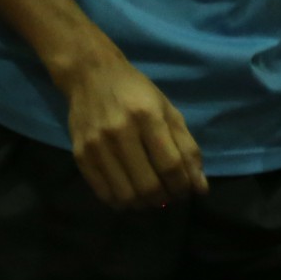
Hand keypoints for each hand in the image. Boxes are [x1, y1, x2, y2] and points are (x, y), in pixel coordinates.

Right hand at [57, 50, 206, 210]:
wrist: (90, 74)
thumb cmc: (135, 91)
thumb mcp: (167, 110)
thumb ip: (187, 148)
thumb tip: (200, 188)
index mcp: (147, 116)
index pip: (170, 165)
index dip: (182, 186)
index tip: (186, 190)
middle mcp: (120, 131)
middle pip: (148, 186)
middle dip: (165, 198)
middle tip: (168, 195)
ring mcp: (97, 145)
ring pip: (126, 195)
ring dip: (144, 204)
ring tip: (150, 196)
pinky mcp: (80, 155)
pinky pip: (103, 194)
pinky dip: (121, 202)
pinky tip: (129, 193)